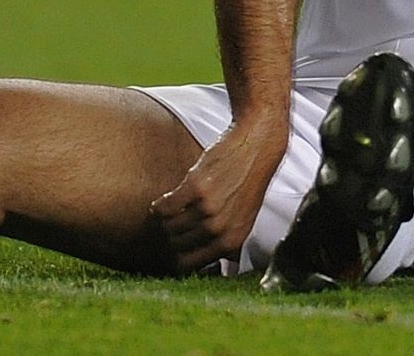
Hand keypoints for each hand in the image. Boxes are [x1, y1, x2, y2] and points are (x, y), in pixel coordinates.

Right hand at [149, 110, 288, 272]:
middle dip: (169, 237)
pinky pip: (164, 207)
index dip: (176, 259)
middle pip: (177, 245)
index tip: (171, 250)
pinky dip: (158, 206)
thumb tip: (222, 265)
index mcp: (233, 241)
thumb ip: (230, 241)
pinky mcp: (195, 189)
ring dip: (162, 221)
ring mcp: (208, 209)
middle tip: (168, 226)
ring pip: (169, 226)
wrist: (255, 148)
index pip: (192, 265)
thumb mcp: (245, 219)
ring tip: (165, 212)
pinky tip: (161, 202)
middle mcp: (220, 229)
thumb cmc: (249, 182)